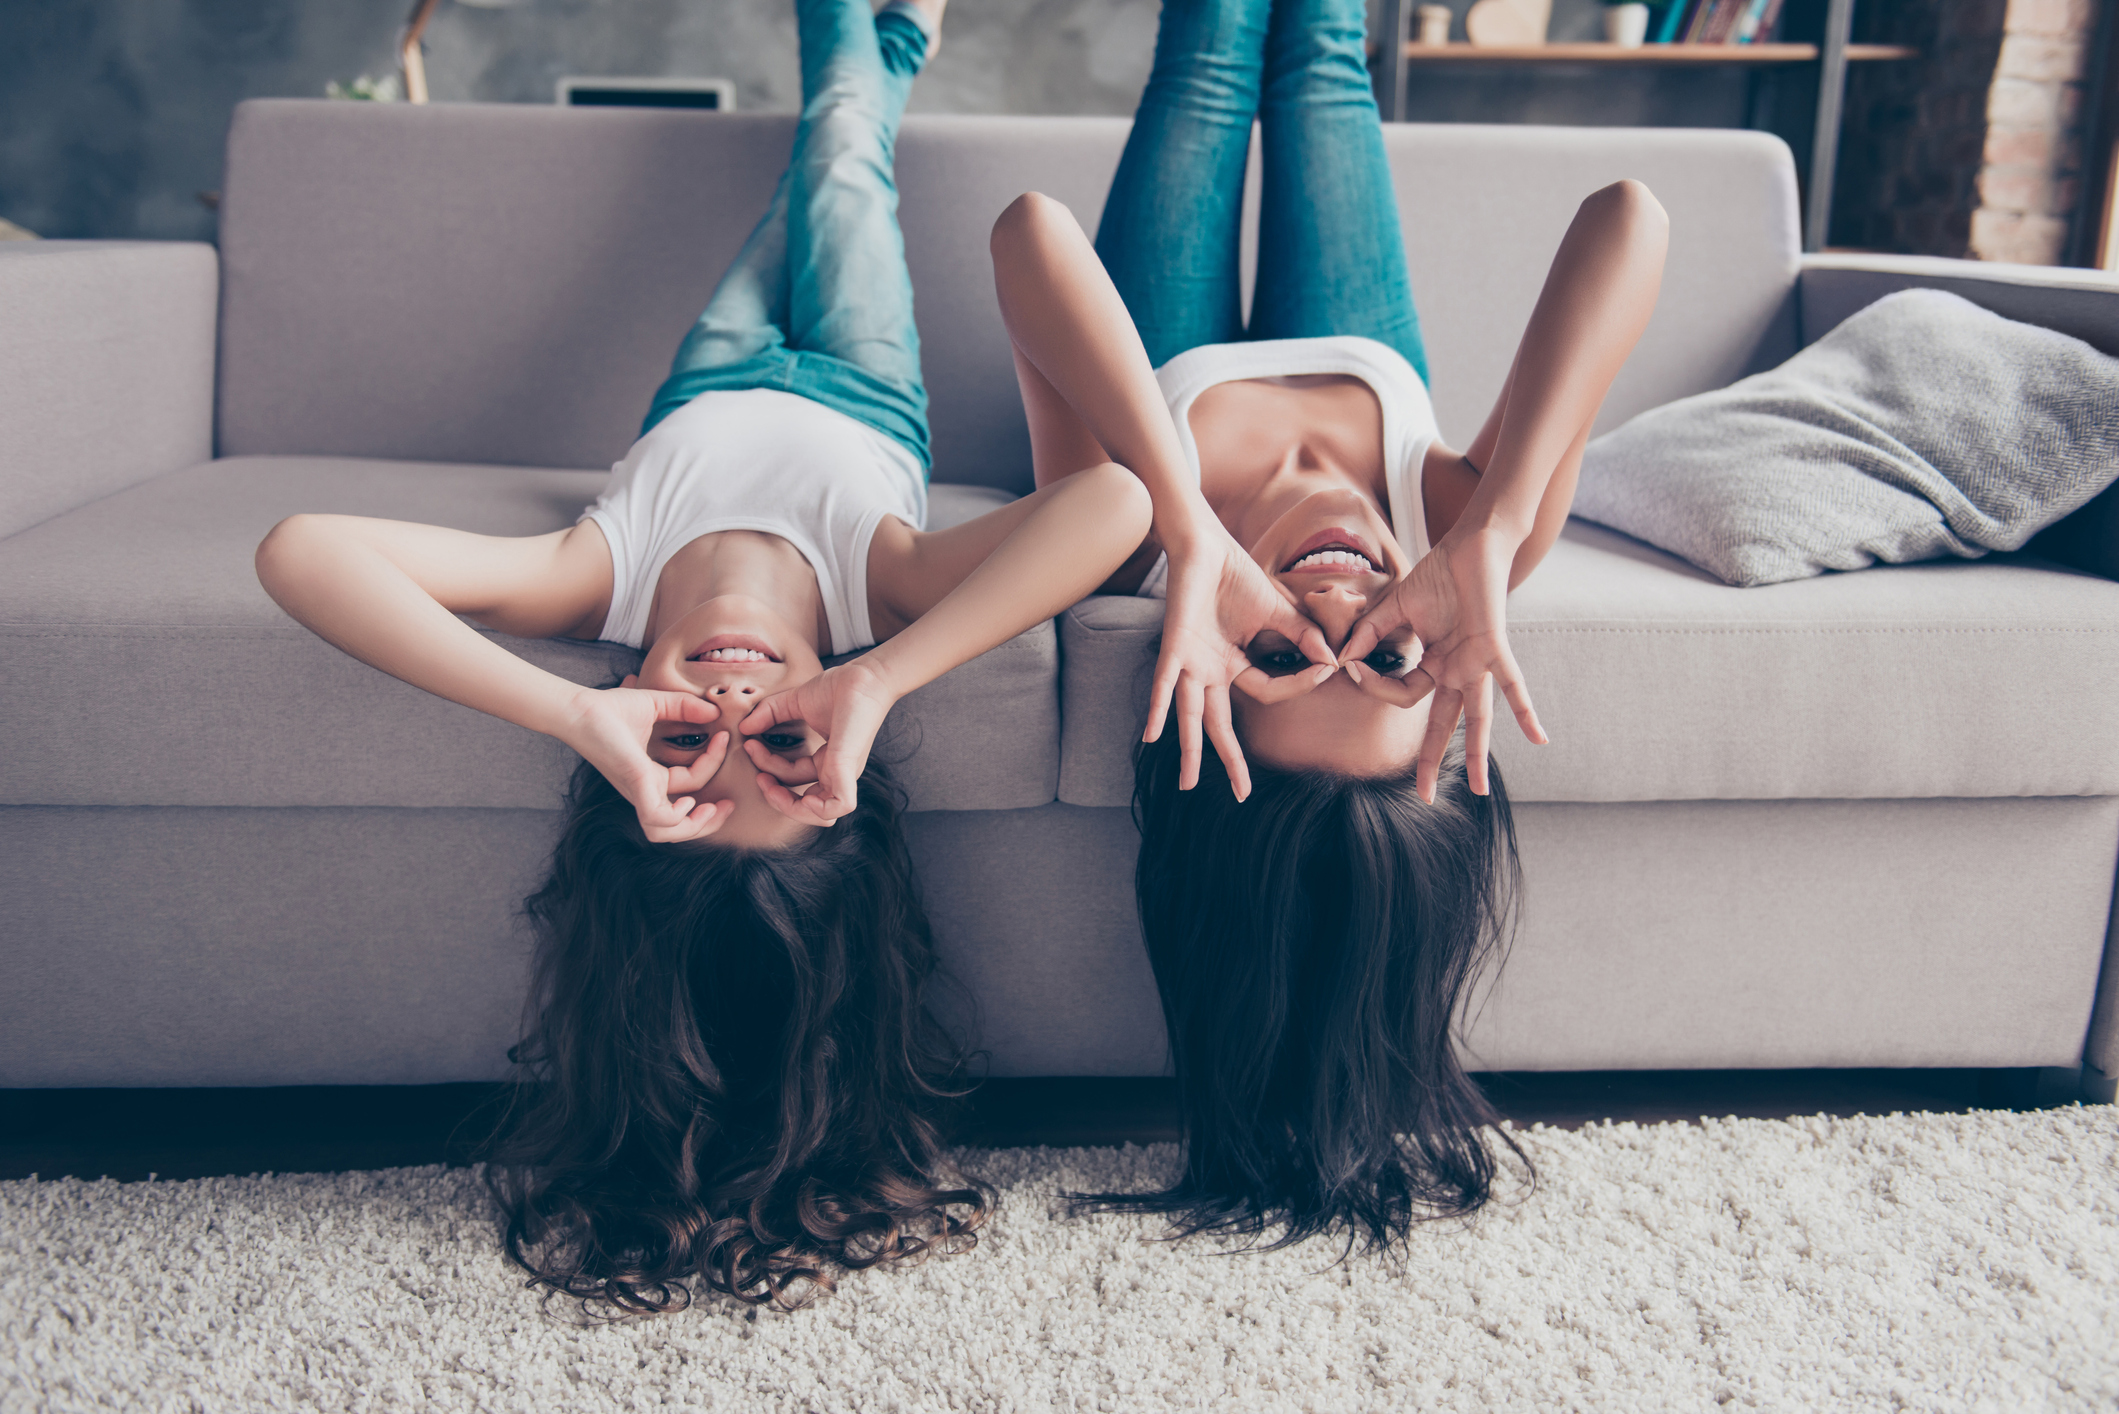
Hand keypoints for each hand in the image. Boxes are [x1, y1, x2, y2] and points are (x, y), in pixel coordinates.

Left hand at [562, 680, 735, 842]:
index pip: (689, 782)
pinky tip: (689, 799)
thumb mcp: (656, 704)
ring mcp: (638, 791)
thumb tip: (715, 712)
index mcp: (648, 777)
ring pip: (666, 832)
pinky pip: (657, 820)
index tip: (724, 738)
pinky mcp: (635, 786)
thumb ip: (685, 707)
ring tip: (714, 808)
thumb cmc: (609, 708)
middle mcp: (643, 790)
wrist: (581, 709)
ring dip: (695, 827)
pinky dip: (678, 818)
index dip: (712, 763)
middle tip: (729, 804)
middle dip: (709, 821)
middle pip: (679, 823)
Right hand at [737, 660, 898, 826]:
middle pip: (805, 804)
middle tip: (759, 777)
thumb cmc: (839, 687)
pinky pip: (841, 805)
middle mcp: (838, 771)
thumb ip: (769, 714)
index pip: (792, 776)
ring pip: (822, 814)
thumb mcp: (795, 701)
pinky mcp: (849, 766)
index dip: (767, 766)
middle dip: (776, 797)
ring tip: (768, 783)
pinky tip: (803, 797)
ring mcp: (845, 772)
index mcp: (828, 761)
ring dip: (789, 806)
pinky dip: (820, 810)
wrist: (865, 674)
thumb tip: (744, 727)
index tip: (750, 744)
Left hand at [1150, 518, 1336, 799]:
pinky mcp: (1174, 647)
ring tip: (1190, 784)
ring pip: (1190, 715)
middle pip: (1220, 724)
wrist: (1205, 544)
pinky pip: (1165, 683)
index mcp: (1233, 664)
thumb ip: (1302, 636)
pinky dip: (1159, 708)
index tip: (1324, 669)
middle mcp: (1210, 670)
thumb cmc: (1236, 575)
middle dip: (1230, 760)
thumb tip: (1334, 660)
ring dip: (1191, 750)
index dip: (1298, 684)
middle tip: (1242, 794)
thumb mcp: (1277, 611)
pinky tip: (1152, 735)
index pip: (1268, 691)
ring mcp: (1191, 662)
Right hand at [1340, 529, 1546, 801]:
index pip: (1403, 694)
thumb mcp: (1396, 608)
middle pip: (1443, 725)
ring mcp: (1476, 663)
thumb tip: (1343, 658)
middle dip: (1432, 760)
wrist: (1472, 547)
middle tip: (1423, 795)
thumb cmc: (1439, 575)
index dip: (1375, 685)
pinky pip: (1511, 684)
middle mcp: (1457, 671)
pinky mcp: (1493, 648)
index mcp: (1435, 664)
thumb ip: (1371, 632)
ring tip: (1476, 789)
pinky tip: (1539, 739)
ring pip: (1476, 717)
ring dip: (1477, 754)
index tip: (1352, 667)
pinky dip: (1524, 711)